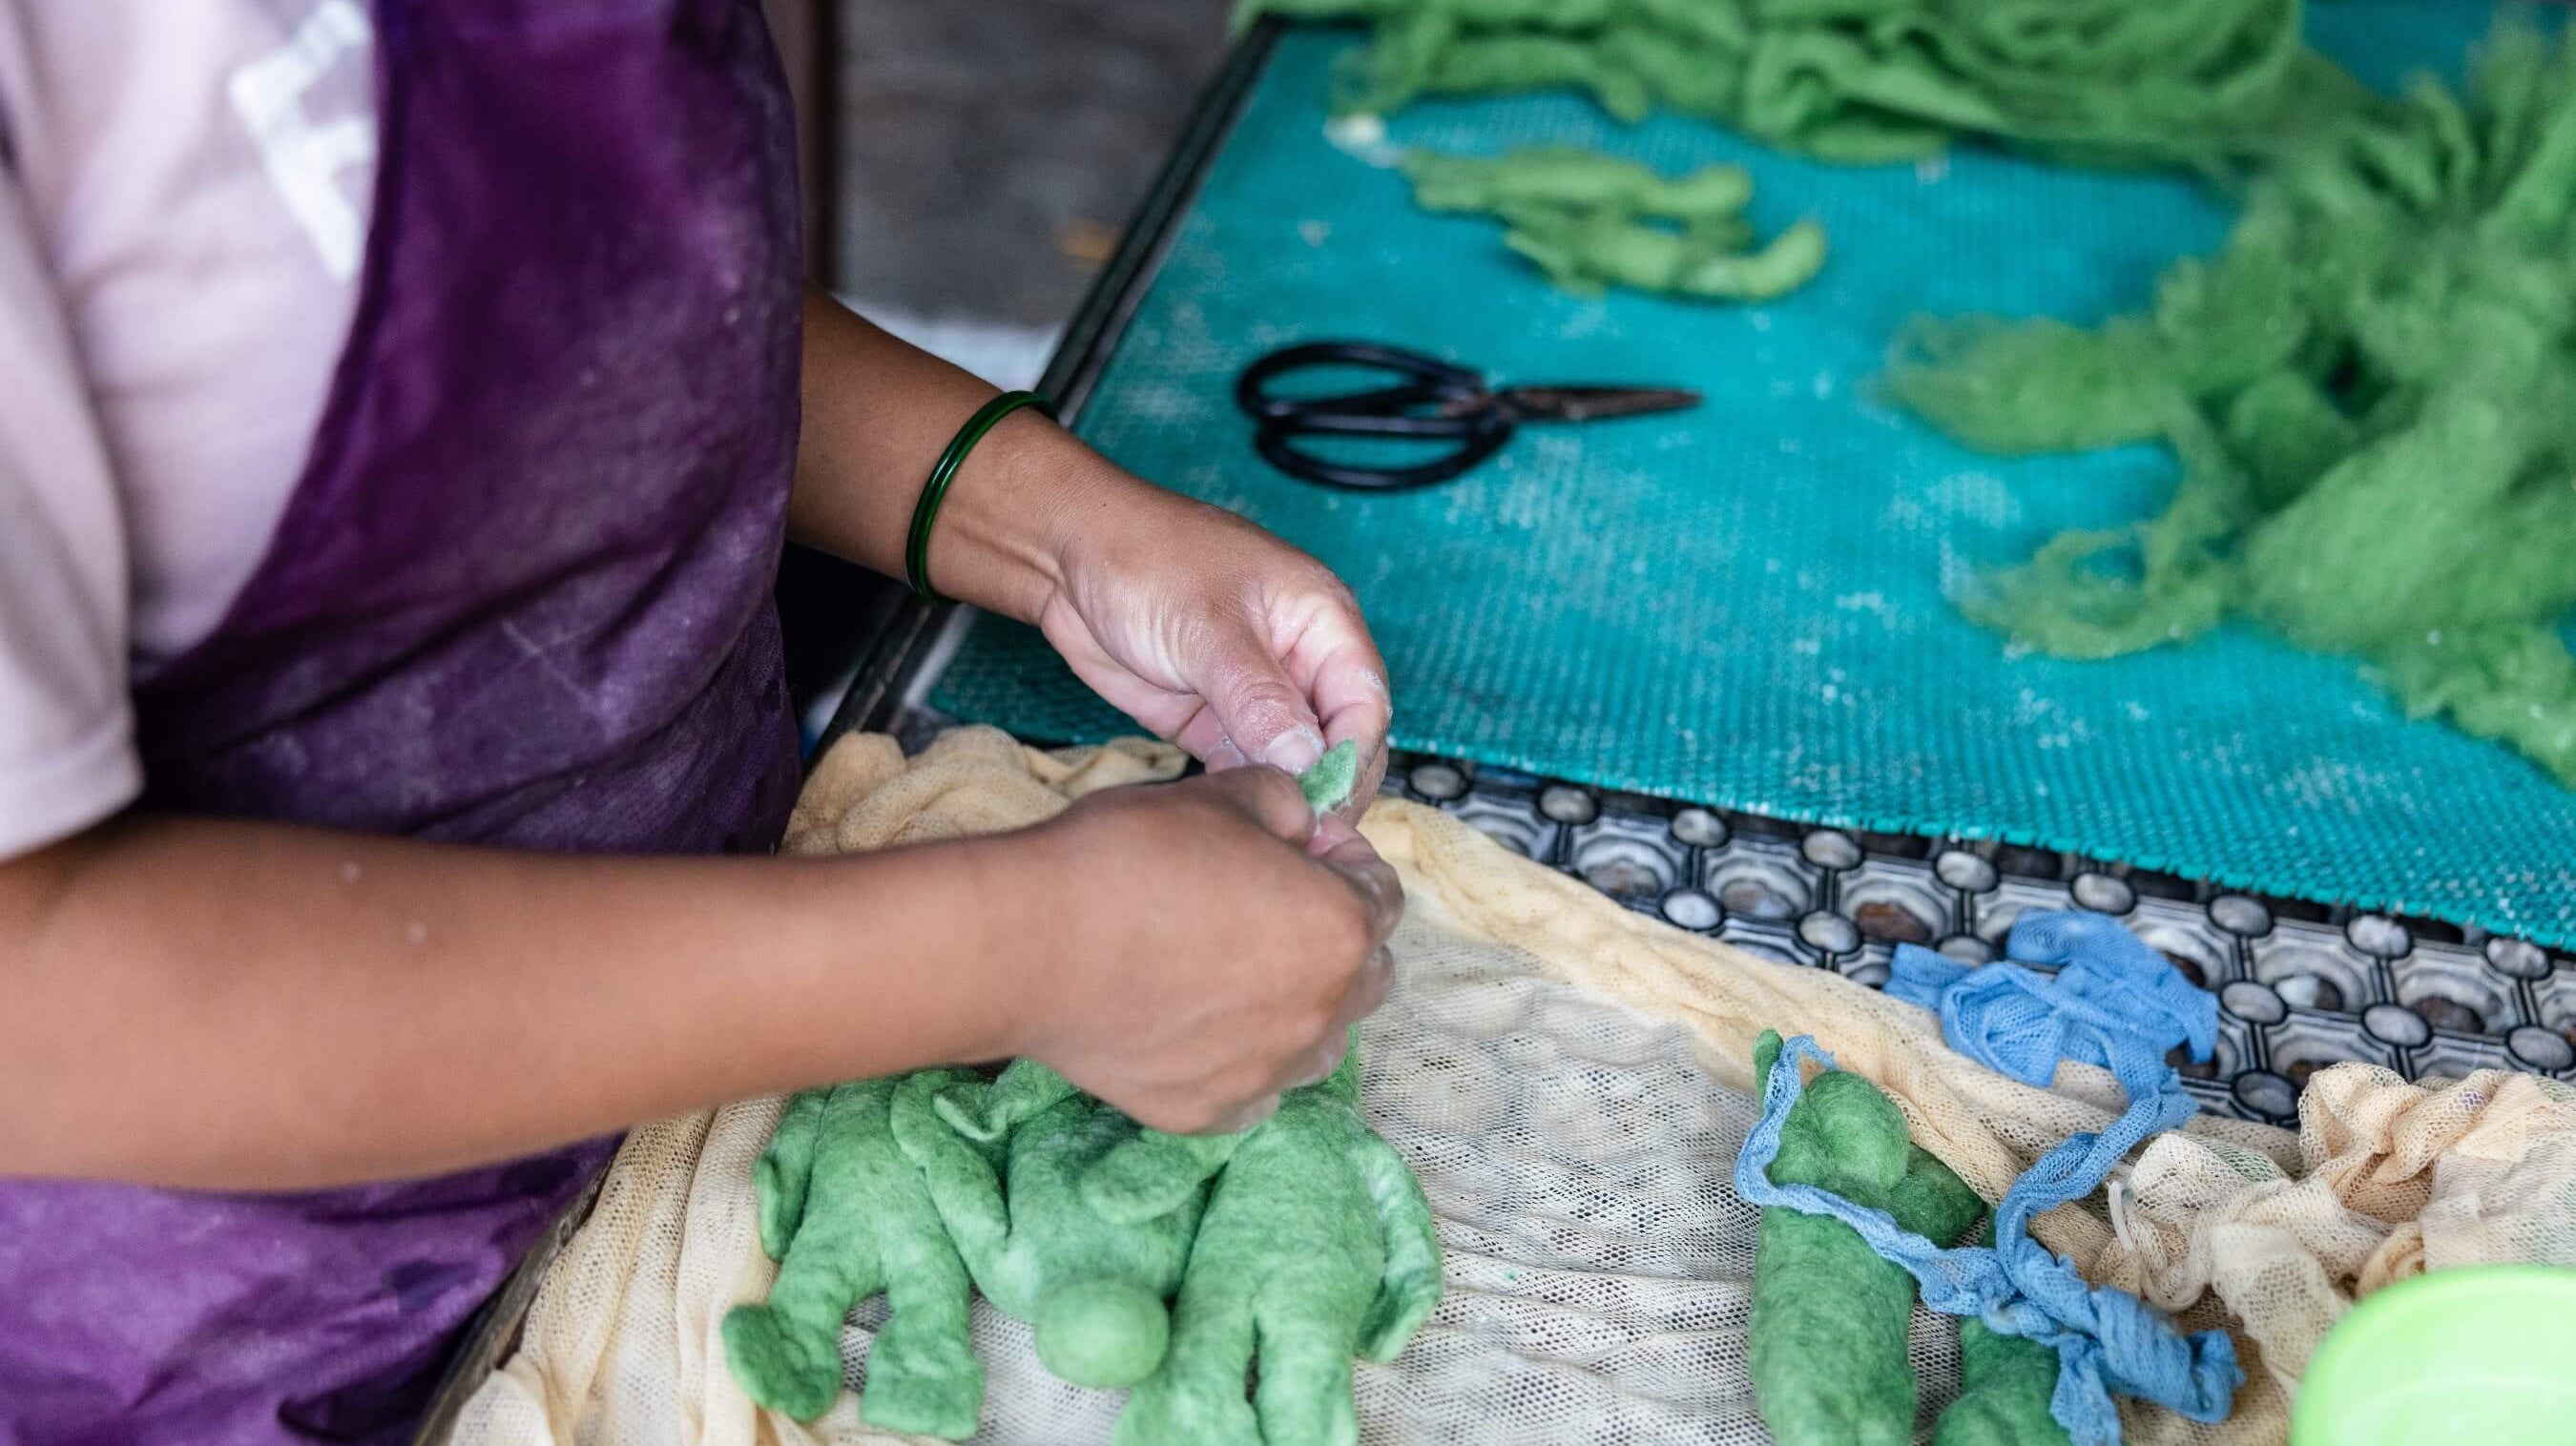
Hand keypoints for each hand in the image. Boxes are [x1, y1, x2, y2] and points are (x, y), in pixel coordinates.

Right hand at [992, 766, 1400, 1133]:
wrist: (1029, 944)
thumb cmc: (1128, 858)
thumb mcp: (1223, 794)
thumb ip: (1288, 803)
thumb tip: (1304, 823)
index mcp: (1340, 929)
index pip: (1382, 895)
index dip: (1340, 861)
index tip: (1295, 849)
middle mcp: (1322, 1012)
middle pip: (1365, 975)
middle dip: (1331, 936)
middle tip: (1265, 908)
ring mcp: (1268, 1072)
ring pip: (1319, 1041)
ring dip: (1298, 1006)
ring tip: (1233, 972)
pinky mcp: (1211, 1112)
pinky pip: (1256, 1089)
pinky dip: (1242, 1058)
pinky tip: (1198, 1023)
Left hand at [1037, 483, 1392, 816]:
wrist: (1067, 558)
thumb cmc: (1147, 559)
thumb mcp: (1209, 629)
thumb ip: (1260, 699)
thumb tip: (1308, 762)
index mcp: (1322, 622)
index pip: (1363, 702)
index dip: (1353, 755)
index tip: (1326, 801)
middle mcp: (1299, 662)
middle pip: (1337, 741)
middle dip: (1325, 787)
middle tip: (1299, 834)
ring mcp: (1255, 696)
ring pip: (1292, 762)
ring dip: (1284, 798)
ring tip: (1267, 837)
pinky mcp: (1213, 720)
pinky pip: (1244, 767)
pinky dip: (1244, 793)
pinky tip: (1233, 819)